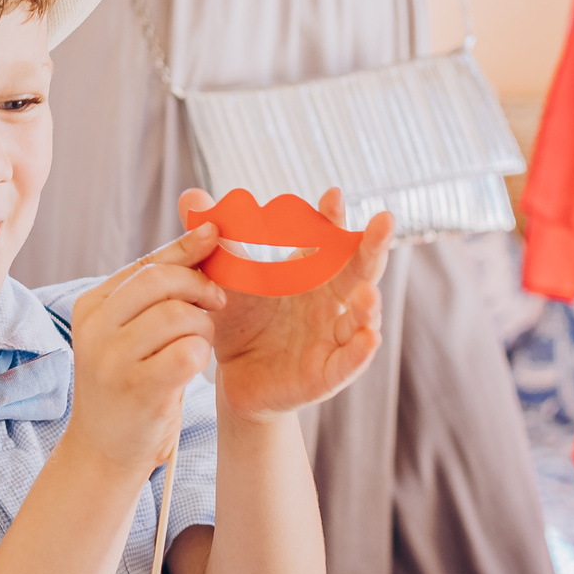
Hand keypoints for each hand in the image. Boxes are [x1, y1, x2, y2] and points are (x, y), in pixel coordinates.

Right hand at [65, 228, 225, 472]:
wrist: (103, 451)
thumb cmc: (127, 386)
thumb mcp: (127, 336)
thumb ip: (154, 296)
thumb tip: (201, 240)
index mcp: (91, 307)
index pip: (145, 264)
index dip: (184, 248)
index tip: (215, 234)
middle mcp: (94, 328)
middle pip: (162, 281)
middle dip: (200, 286)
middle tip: (218, 303)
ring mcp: (111, 359)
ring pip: (178, 314)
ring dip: (203, 327)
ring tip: (197, 345)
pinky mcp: (137, 387)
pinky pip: (188, 351)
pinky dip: (201, 353)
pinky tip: (192, 366)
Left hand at [182, 189, 391, 423]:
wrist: (233, 379)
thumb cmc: (239, 323)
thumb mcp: (223, 281)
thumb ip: (213, 241)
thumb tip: (189, 194)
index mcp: (310, 274)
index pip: (327, 239)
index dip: (331, 219)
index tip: (331, 195)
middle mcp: (330, 302)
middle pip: (358, 272)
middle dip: (373, 248)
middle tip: (385, 221)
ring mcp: (332, 337)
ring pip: (360, 318)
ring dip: (370, 306)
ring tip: (370, 293)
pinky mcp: (326, 374)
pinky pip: (348, 362)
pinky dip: (360, 352)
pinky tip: (369, 338)